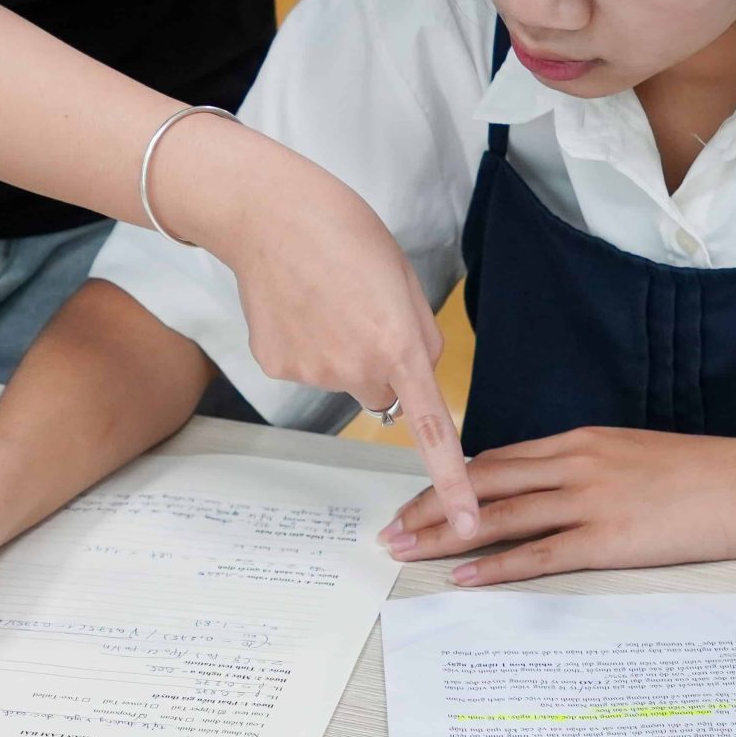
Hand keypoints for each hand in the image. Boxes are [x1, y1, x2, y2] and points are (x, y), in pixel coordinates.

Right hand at [176, 131, 480, 541]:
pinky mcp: (276, 367)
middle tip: (360, 308)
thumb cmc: (342, 231)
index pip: (433, 427)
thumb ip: (419, 335)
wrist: (267, 213)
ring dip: (340, 349)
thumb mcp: (402, 276)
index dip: (453, 481)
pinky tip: (296, 304)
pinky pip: (307, 367)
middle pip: (382, 393)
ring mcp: (311, 372)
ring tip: (323, 296)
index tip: (468, 523)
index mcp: (399, 344)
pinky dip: (305, 342)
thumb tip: (416, 375)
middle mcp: (355, 369)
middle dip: (380, 363)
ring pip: (342, 378)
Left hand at [378, 428, 735, 585]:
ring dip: (445, 536)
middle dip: (428, 507)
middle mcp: (574, 463)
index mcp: (580, 440)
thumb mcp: (633, 454)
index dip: (449, 479)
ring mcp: (589, 500)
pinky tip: (464, 576)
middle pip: (482, 483)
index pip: (496, 458)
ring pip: (499, 515)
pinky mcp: (609, 538)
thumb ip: (588, 466)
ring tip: (406, 553)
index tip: (416, 498)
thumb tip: (553, 485)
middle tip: (390, 529)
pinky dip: (496, 565)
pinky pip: (540, 554)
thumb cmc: (701, 473)